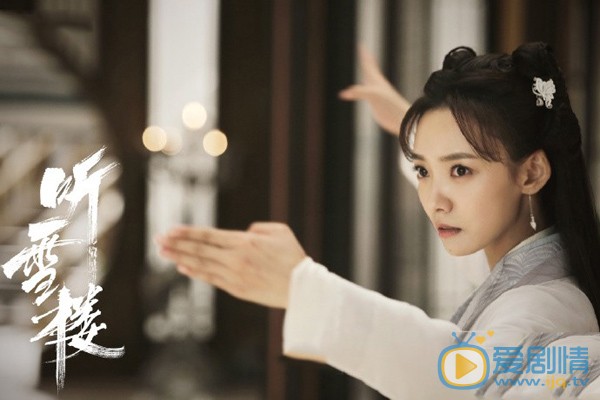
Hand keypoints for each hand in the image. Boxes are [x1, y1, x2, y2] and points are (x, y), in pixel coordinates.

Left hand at [155, 222, 306, 308]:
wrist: (302, 288)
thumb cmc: (293, 257)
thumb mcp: (280, 231)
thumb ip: (258, 228)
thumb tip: (242, 233)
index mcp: (245, 241)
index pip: (209, 235)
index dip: (188, 233)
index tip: (171, 230)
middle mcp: (236, 258)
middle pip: (200, 249)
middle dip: (177, 243)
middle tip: (158, 239)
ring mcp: (235, 275)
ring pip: (202, 264)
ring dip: (180, 257)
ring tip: (162, 252)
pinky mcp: (237, 289)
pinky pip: (211, 279)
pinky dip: (196, 272)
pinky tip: (183, 267)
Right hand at [339, 45, 410, 134]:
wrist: (400, 118)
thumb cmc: (389, 106)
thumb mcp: (373, 95)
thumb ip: (358, 92)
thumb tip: (342, 93)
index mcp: (376, 80)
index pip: (368, 64)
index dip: (364, 55)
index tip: (361, 44)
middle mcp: (377, 85)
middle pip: (370, 69)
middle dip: (366, 60)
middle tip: (363, 51)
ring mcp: (377, 94)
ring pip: (370, 80)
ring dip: (367, 74)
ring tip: (365, 69)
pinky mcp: (376, 104)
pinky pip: (368, 93)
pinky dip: (364, 90)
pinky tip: (364, 91)